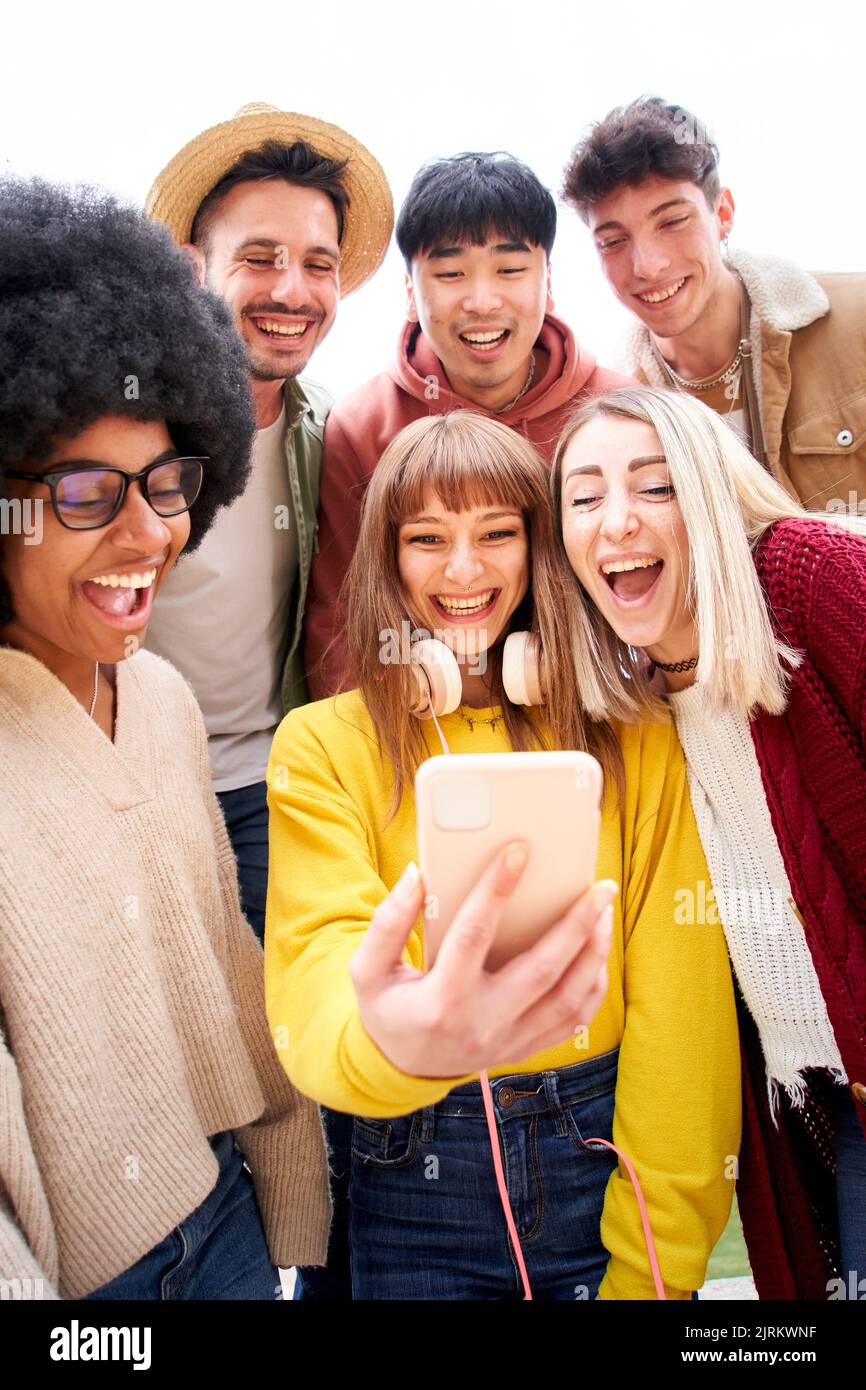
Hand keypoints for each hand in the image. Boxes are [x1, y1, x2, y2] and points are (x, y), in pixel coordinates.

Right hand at [349, 842, 615, 1078]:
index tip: (518, 851)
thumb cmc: (388, 1008)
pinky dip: (592, 985)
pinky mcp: (525, 1047)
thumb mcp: (368, 969)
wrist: (401, 1069)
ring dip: (593, 953)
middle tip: (599, 886)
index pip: (473, 935)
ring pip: (568, 998)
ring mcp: (508, 1041)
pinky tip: (596, 952)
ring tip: (603, 912)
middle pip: (541, 970)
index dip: (496, 889)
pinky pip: (573, 1020)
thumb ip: (388, 922)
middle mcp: (481, 1024)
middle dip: (576, 924)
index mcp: (441, 1000)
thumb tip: (418, 875)